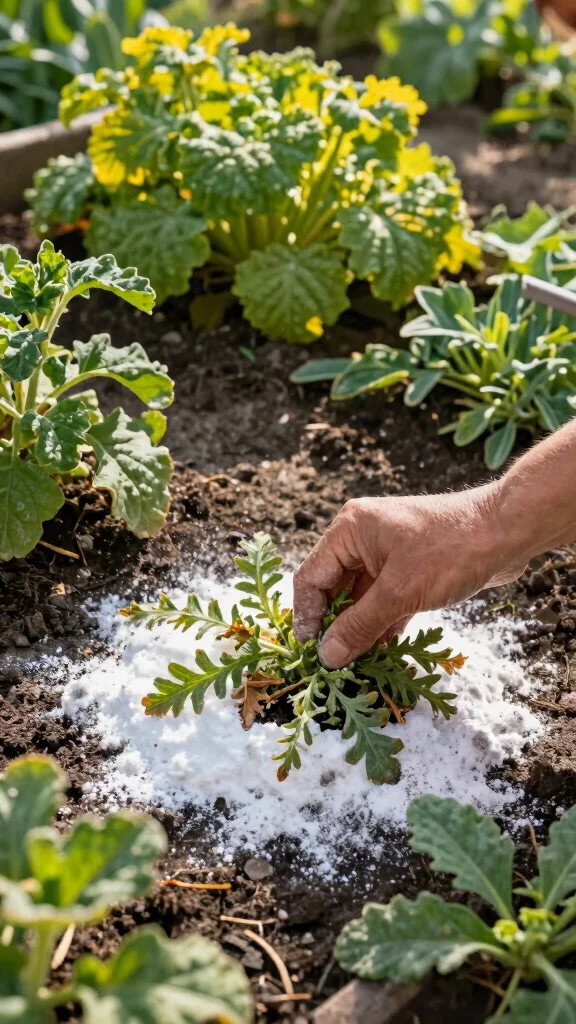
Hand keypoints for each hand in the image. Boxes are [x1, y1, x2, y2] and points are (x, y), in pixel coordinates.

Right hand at [293, 486, 526, 668]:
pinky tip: (380, 653)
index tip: (311, 654)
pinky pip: (383, 600)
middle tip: (332, 665)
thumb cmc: (452, 550)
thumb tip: (327, 656)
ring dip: (358, 629)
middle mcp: (362, 538)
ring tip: (355, 666)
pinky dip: (380, 624)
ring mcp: (386, 553)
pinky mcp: (409, 568)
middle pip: (333, 589)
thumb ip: (359, 625)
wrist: (508, 533)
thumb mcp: (400, 592)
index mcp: (350, 530)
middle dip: (334, 626)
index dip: (307, 617)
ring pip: (360, 598)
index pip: (311, 577)